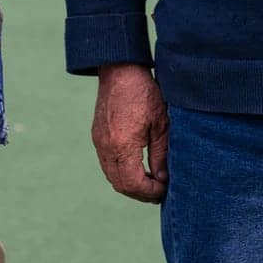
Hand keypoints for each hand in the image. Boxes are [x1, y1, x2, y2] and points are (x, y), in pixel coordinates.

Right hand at [91, 63, 168, 203]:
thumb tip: (162, 179)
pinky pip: (106, 164)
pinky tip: (137, 167)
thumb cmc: (144, 93)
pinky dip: (121, 172)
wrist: (119, 69)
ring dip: (130, 184)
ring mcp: (99, 142)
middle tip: (158, 192)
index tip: (165, 190)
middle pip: (120, 185)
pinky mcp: (97, 136)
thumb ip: (160, 154)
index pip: (133, 183)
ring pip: (112, 176)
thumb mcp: (161, 124)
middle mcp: (106, 147)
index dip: (150, 192)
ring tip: (150, 182)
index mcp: (123, 145)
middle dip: (140, 193)